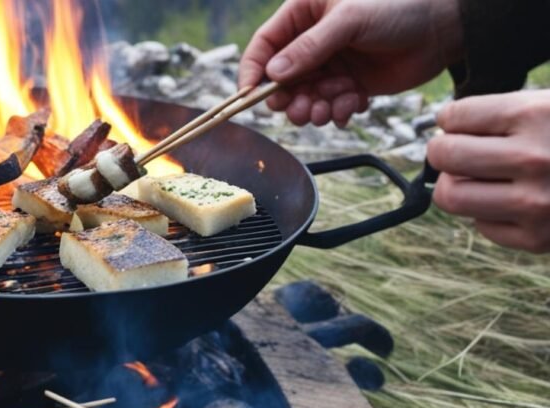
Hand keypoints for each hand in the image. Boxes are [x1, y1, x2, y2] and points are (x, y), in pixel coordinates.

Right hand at [239, 0, 463, 126]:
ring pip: (304, 97)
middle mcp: (312, 42)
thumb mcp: (349, 20)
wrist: (445, 27)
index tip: (248, 95)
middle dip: (289, 98)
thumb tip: (273, 75)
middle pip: (280, 79)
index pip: (265, 45)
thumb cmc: (399, 6)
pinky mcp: (349, 85)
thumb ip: (309, 47)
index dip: (253, 70)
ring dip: (312, 108)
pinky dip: (337, 111)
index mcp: (304, 14)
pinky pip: (330, 106)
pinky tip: (354, 103)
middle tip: (300, 109)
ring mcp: (331, 65)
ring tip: (329, 109)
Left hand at [427, 90, 549, 252]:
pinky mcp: (538, 238)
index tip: (455, 124)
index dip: (450, 120)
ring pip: (451, 197)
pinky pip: (481, 226)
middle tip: (453, 151)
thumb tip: (445, 128)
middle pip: (445, 157)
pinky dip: (487, 214)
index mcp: (538, 115)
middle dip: (442, 152)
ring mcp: (536, 203)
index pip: (456, 117)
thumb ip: (504, 114)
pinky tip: (510, 201)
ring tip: (473, 178)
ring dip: (455, 185)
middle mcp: (535, 158)